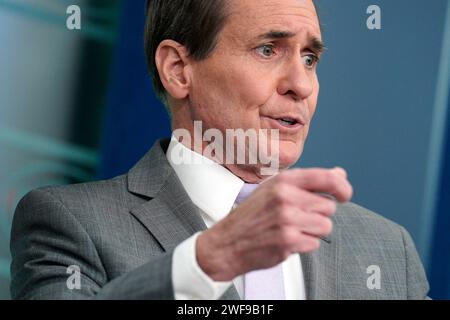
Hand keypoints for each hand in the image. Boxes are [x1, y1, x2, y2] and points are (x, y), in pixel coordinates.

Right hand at [196, 167, 352, 280]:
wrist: (228, 242)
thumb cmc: (253, 214)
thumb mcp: (274, 189)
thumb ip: (307, 182)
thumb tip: (340, 174)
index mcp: (283, 181)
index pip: (327, 178)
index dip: (343, 187)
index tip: (344, 195)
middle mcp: (286, 197)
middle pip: (329, 206)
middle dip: (318, 214)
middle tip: (298, 217)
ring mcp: (287, 219)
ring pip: (325, 226)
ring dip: (313, 231)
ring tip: (292, 229)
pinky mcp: (288, 241)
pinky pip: (314, 243)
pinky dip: (304, 245)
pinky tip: (286, 240)